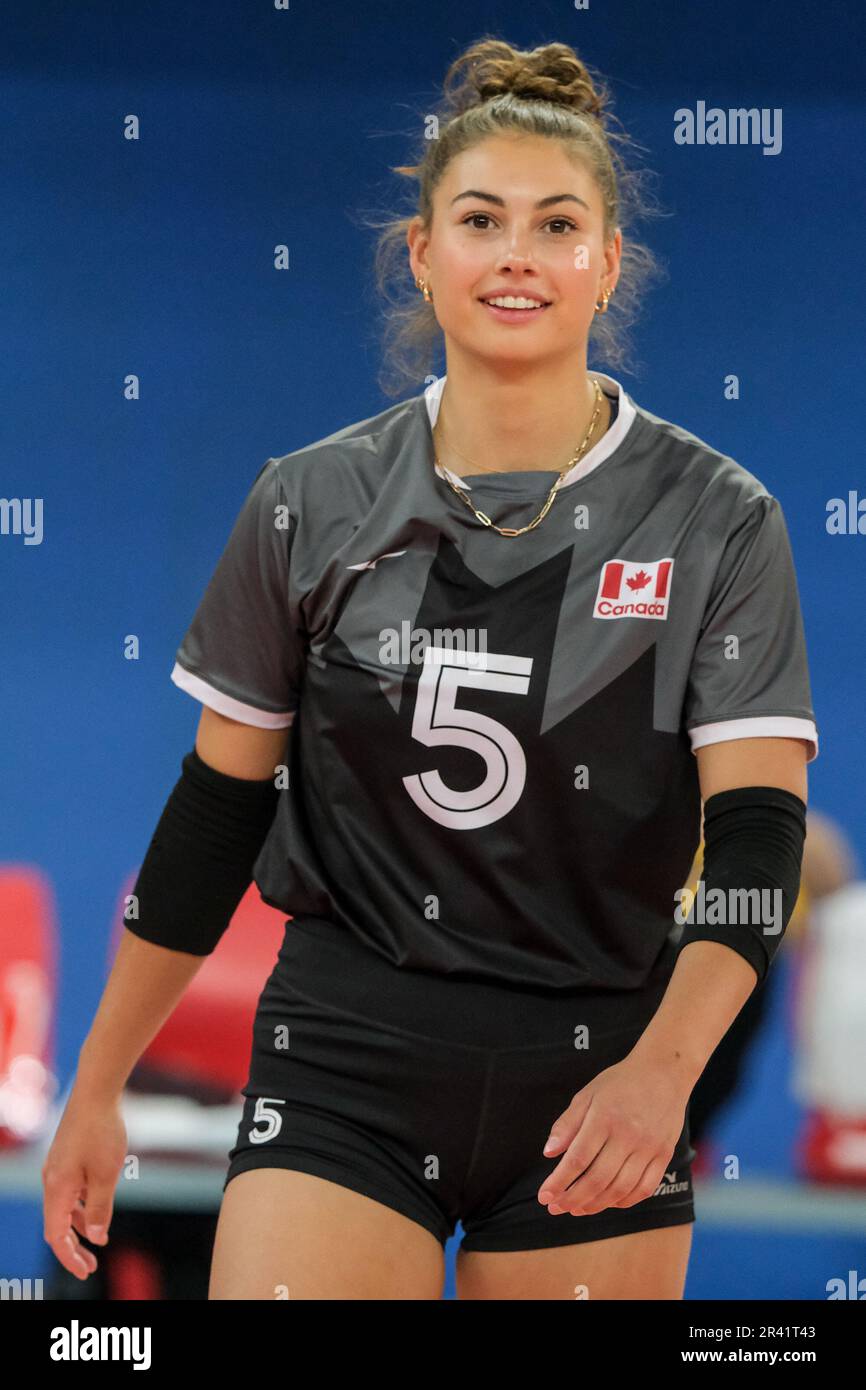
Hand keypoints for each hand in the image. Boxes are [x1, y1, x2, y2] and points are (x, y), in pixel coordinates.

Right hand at [42, 1086, 127, 1280]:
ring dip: (78, 1227)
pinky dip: (80, 1206)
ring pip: (63, 1208)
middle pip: (56, 1225)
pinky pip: (68, 1192)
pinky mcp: (65, 1159)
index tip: (86, 1272)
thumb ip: (100, 1207)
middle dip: (73, 1247)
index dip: (70, 1257)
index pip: (56, 1235)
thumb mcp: (106, 1173)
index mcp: (57, 1188)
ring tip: (97, 1240)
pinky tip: (95, 1209)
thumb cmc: (102, 1131)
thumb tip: (95, 1236)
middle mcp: (51, 1180)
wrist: (95, 1092)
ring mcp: (56, 1168)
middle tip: (92, 1265)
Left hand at [537, 1055, 688, 1216]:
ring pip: (620, 1188)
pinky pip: (644, 1188)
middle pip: (597, 1179)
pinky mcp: (664, 1154)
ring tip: (577, 1209)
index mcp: (604, 1117)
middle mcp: (628, 1134)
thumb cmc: (620, 1083)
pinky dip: (624, 1201)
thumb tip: (548, 1153)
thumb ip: (567, 1124)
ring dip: (596, 1205)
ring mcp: (649, 1147)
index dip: (559, 1181)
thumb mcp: (588, 1094)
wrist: (664, 1072)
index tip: (545, 1196)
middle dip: (573, 1198)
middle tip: (556, 1208)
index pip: (577, 1159)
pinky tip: (608, 1203)